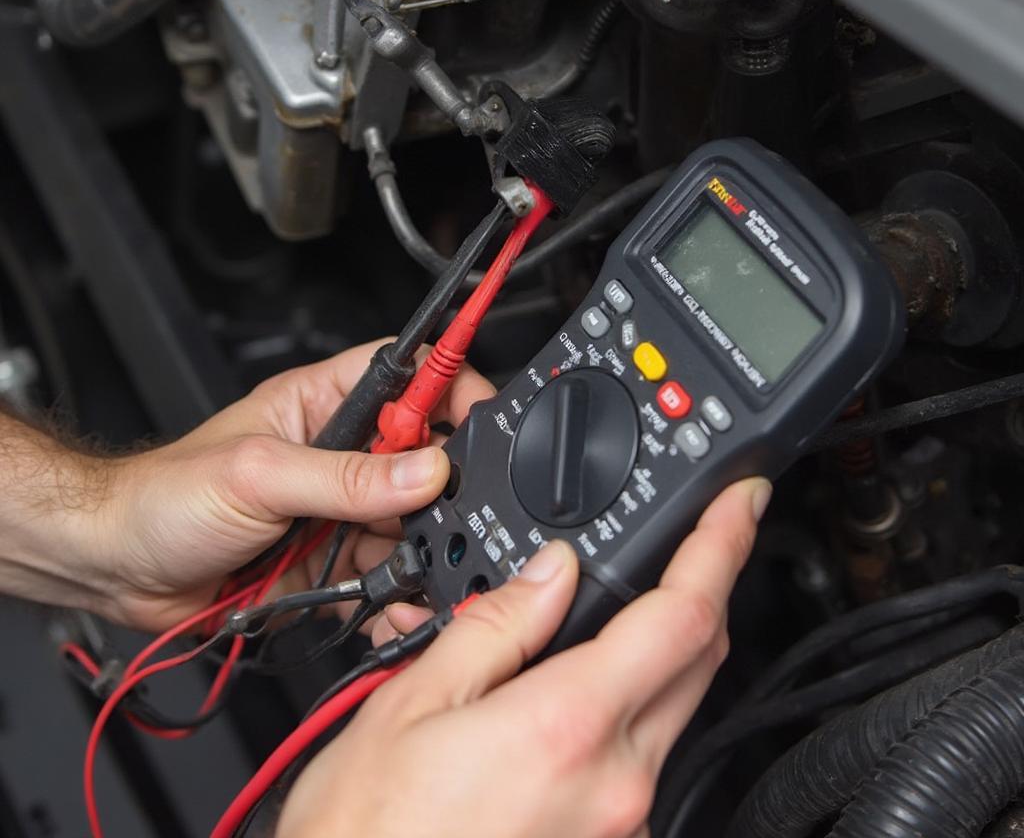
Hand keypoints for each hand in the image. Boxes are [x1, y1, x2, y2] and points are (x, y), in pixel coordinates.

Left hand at [80, 339, 493, 629]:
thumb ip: (347, 476)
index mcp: (322, 404)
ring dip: (424, 542)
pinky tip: (399, 599)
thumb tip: (425, 470)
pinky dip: (402, 588)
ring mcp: (340, 510)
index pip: (408, 375)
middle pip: (424, 452)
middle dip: (443, 483)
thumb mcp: (259, 475)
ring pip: (413, 518)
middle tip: (445, 508)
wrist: (119, 572)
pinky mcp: (335, 561)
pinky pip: (388, 570)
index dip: (449, 386)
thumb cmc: (164, 497)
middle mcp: (340, 454)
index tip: (482, 414)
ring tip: (419, 560)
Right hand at [278, 477, 771, 837]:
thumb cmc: (368, 832)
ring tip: (601, 622)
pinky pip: (641, 758)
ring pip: (673, 709)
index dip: (722, 546)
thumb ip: (496, 625)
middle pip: (696, 660)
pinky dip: (625, 710)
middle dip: (703, 589)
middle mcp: (615, 783)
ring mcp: (620, 826)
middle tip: (689, 544)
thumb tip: (552, 570)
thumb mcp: (412, 704)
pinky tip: (573, 699)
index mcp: (567, 726)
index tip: (739, 505)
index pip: (682, 617)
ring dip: (661, 652)